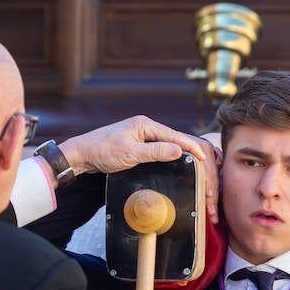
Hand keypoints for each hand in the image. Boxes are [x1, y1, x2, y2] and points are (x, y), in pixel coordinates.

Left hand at [58, 116, 220, 224]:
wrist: (82, 154)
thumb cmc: (102, 151)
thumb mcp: (130, 154)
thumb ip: (156, 151)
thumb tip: (180, 151)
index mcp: (145, 124)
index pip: (175, 135)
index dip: (192, 147)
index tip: (206, 157)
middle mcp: (146, 127)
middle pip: (175, 139)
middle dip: (192, 151)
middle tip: (207, 164)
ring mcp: (143, 135)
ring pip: (169, 145)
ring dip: (184, 154)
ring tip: (200, 165)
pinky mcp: (139, 144)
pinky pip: (161, 149)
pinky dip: (173, 156)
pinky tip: (181, 164)